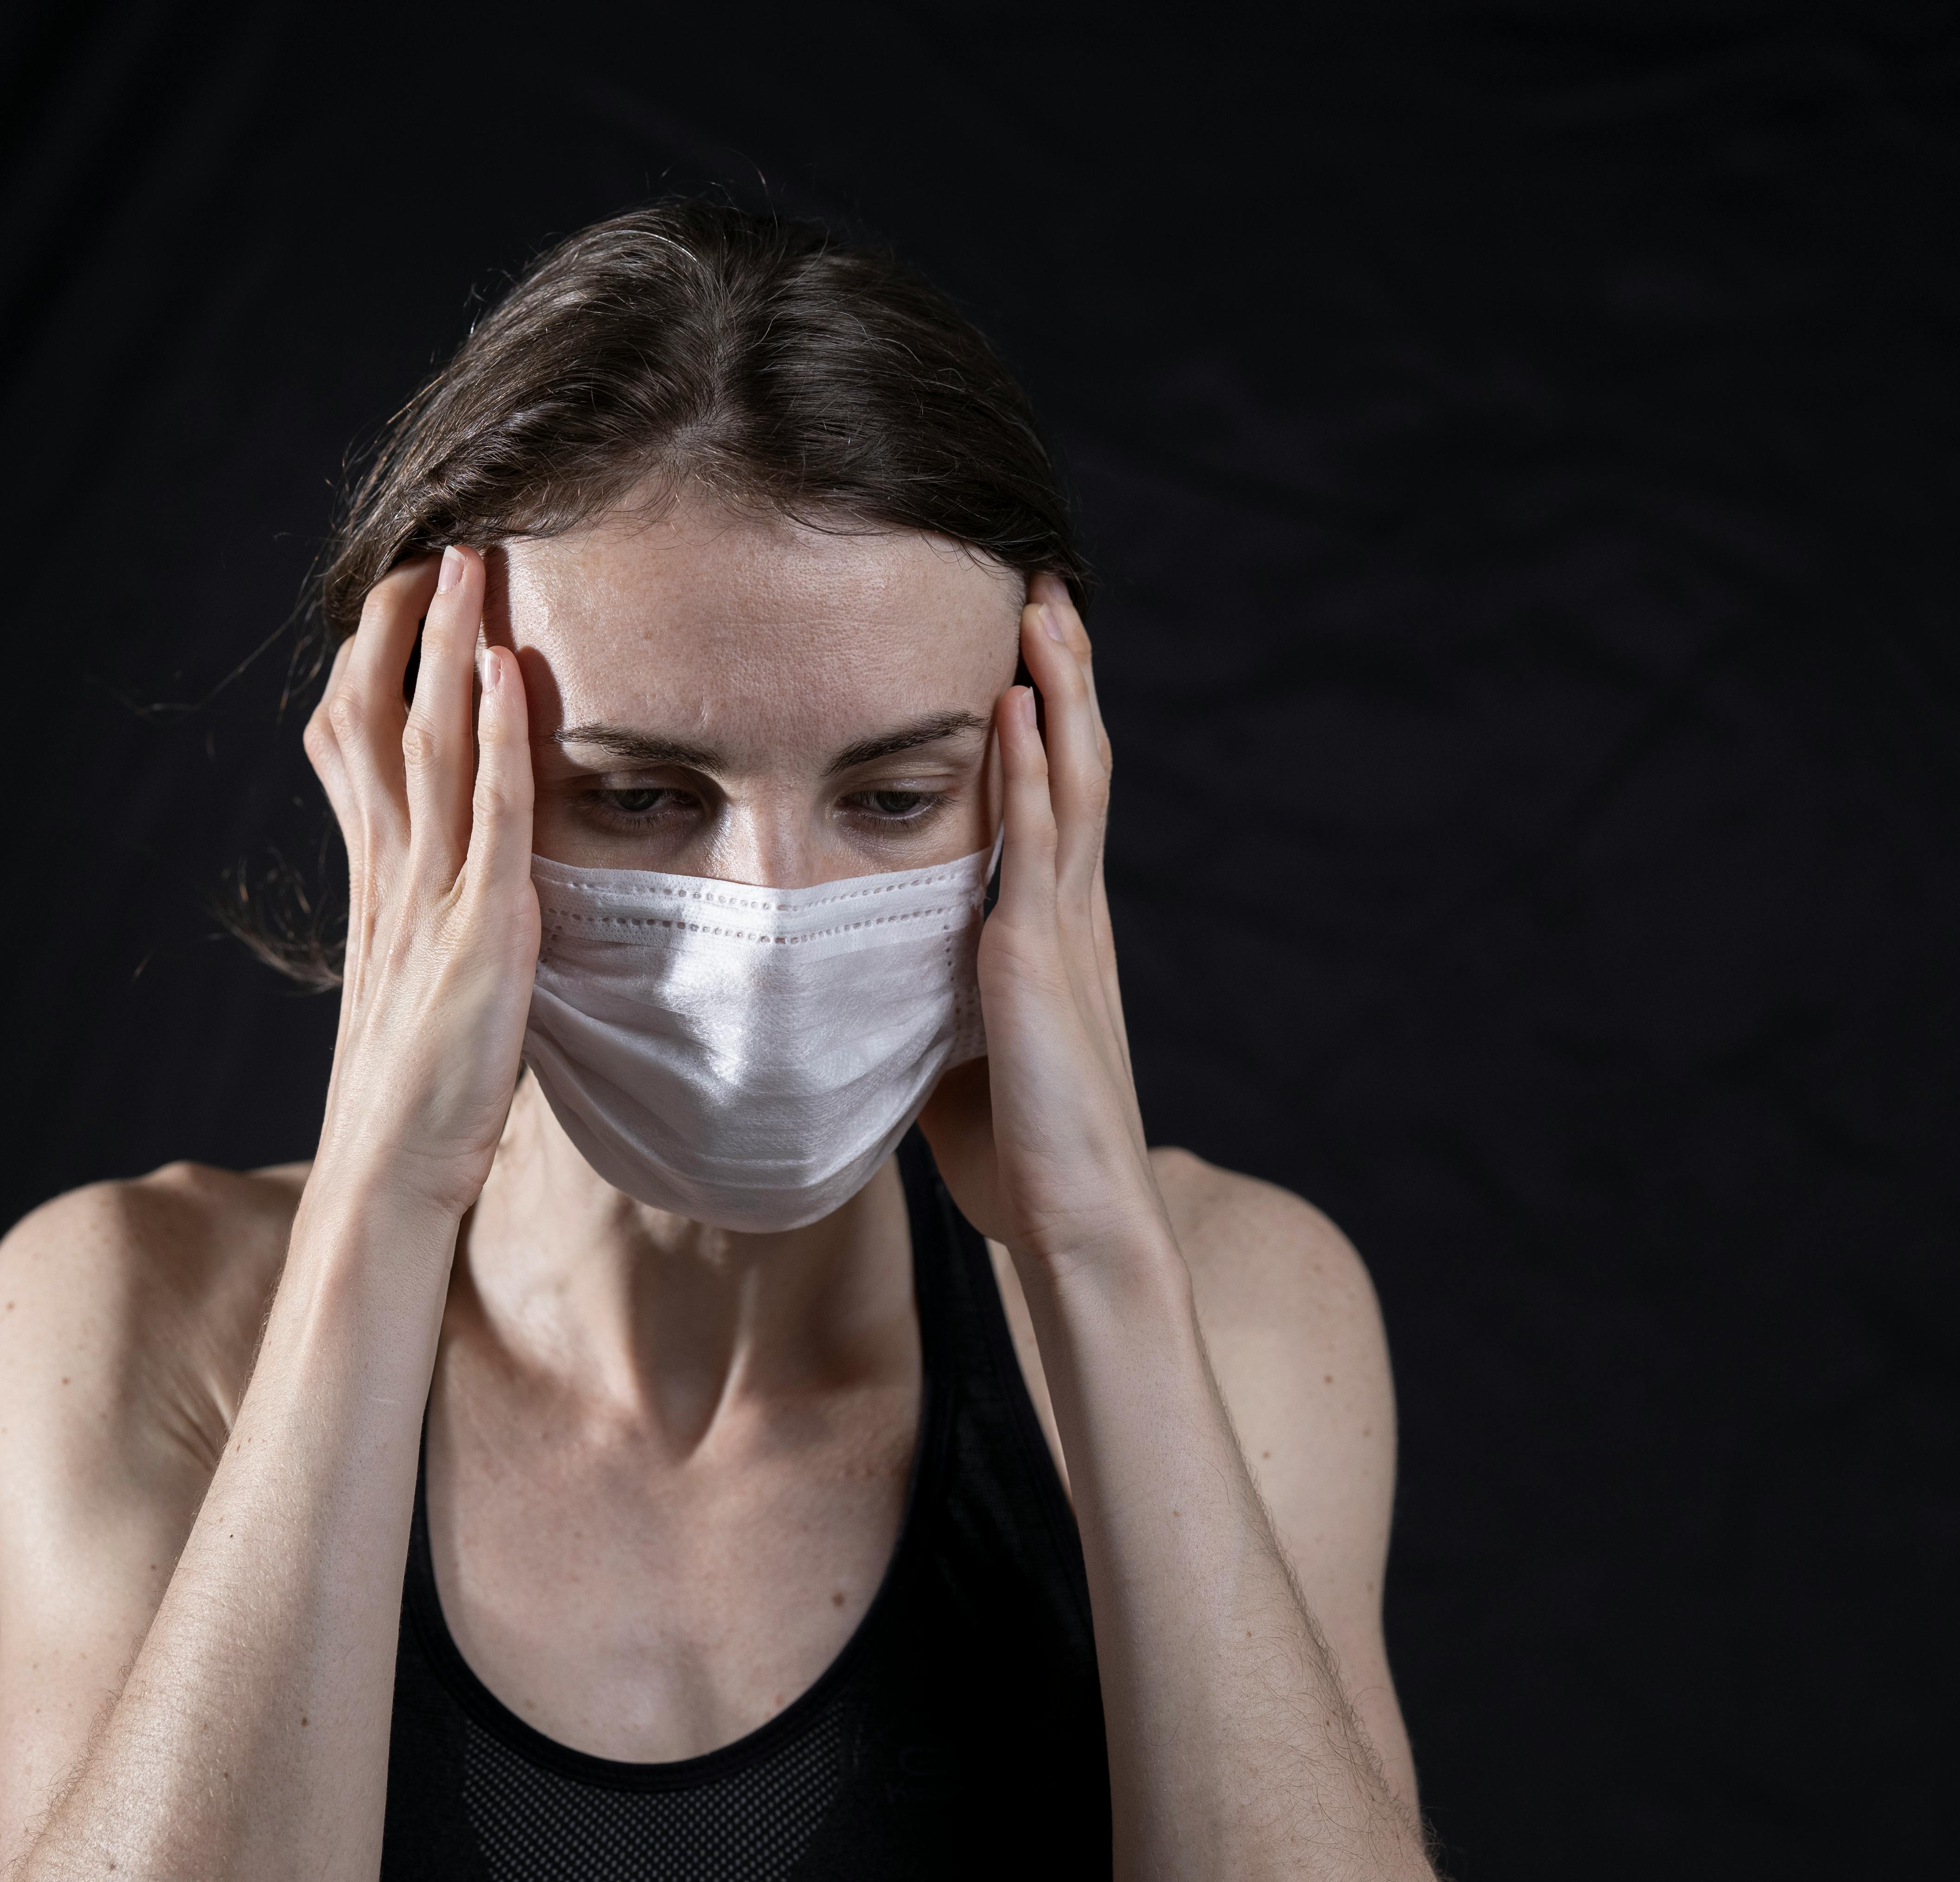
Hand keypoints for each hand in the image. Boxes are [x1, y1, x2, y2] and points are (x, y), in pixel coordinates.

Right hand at [300, 546, 537, 1214]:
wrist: (393, 1171)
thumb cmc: (421, 1090)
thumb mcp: (426, 977)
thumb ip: (439, 918)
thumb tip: (473, 883)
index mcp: (377, 879)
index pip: (353, 744)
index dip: (372, 662)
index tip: (395, 596)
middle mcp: (391, 871)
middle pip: (377, 715)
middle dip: (399, 624)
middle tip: (431, 544)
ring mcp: (430, 897)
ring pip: (428, 742)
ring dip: (448, 646)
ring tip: (470, 564)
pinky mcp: (481, 932)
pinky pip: (490, 815)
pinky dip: (496, 738)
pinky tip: (506, 671)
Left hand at [918, 575, 1167, 1271]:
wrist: (1078, 1218)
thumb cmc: (1022, 1155)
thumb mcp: (964, 1053)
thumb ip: (937, 1002)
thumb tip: (880, 987)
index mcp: (1057, 932)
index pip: (1057, 797)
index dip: (1052, 716)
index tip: (1031, 641)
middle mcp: (1073, 913)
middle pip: (1075, 761)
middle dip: (1065, 672)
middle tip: (1047, 585)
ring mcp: (1064, 929)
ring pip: (1068, 779)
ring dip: (1057, 688)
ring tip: (1041, 606)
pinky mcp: (1039, 958)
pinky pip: (1033, 842)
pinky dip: (1027, 769)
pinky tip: (1013, 705)